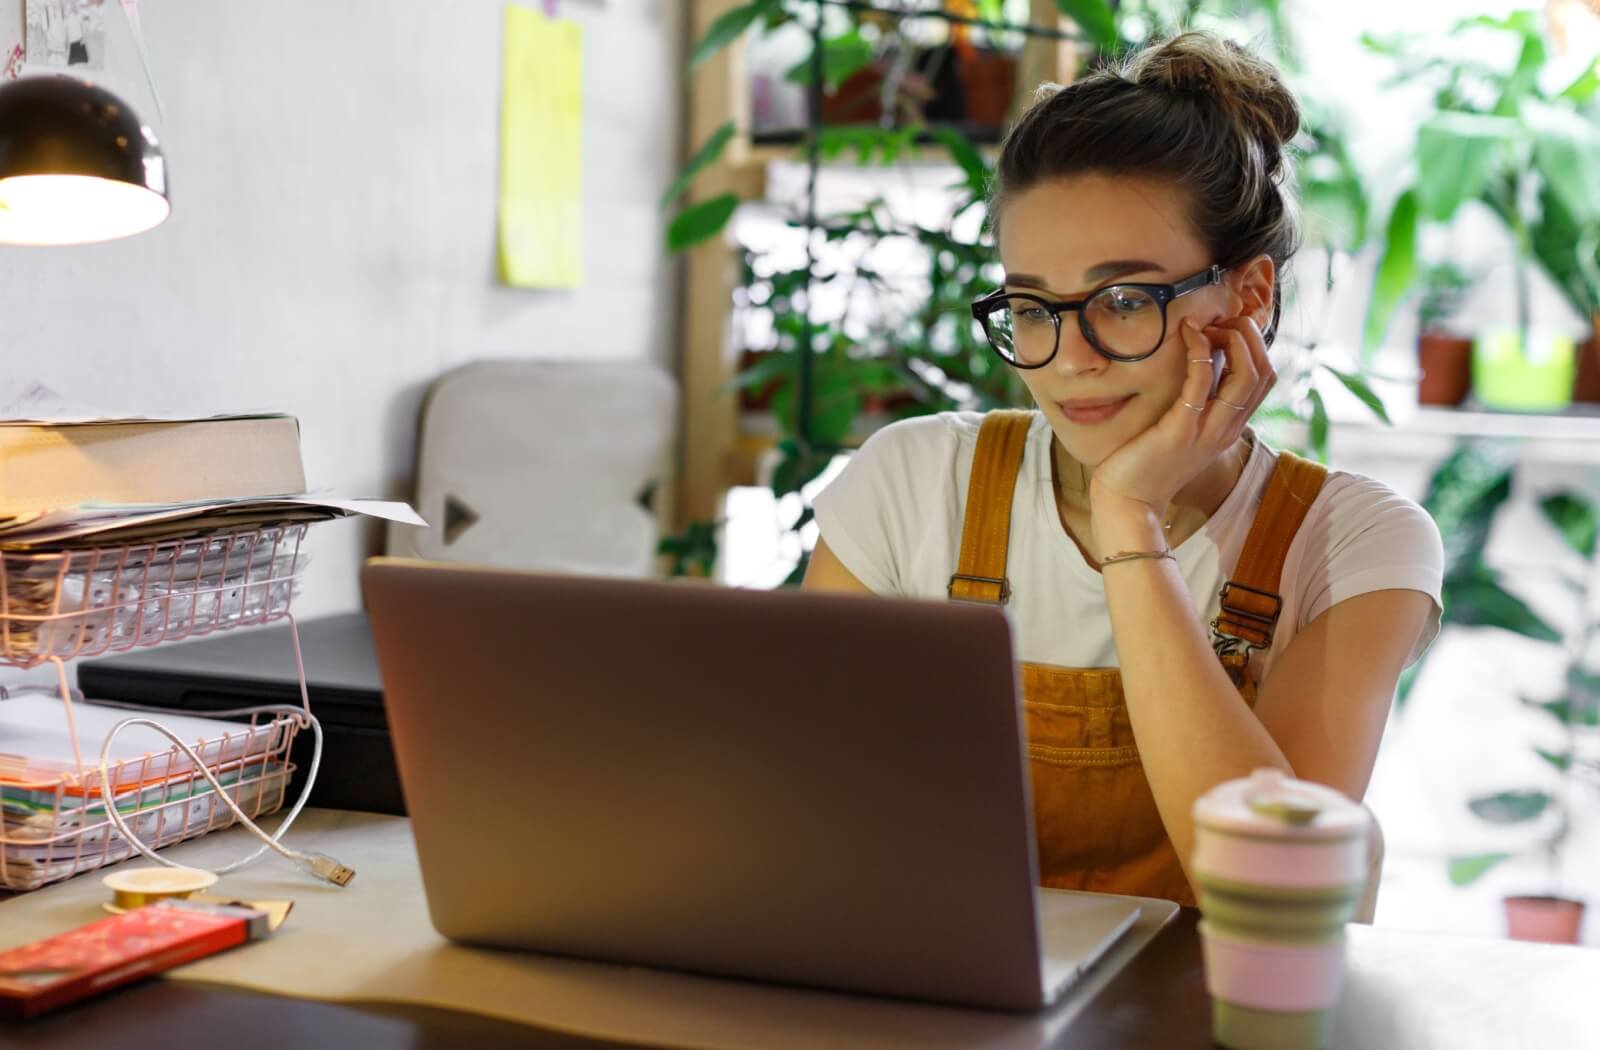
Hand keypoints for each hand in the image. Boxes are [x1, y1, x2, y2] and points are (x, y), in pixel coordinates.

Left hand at [1088, 314, 1275, 543]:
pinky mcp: (1181, 430)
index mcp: (1230, 427)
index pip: (1264, 378)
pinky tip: (1187, 334)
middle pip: (1264, 372)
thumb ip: (1197, 403)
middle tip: (1218, 321)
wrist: (1128, 502)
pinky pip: (1202, 382)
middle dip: (1249, 336)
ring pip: (1246, 376)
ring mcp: (1207, 431)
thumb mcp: (1183, 430)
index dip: (1253, 345)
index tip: (1224, 328)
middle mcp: (1226, 429)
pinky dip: (1200, 352)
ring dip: (1232, 340)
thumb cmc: (1147, 462)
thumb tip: (1200, 362)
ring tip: (1206, 324)